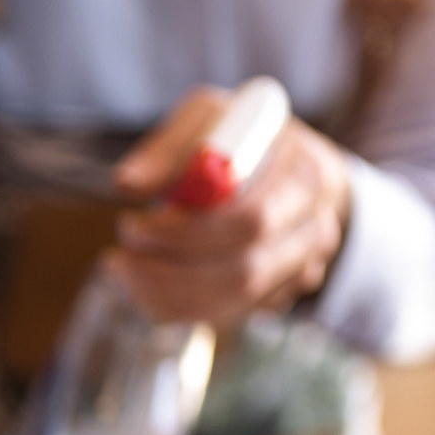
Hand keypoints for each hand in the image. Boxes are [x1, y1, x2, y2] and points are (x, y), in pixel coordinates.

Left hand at [107, 85, 352, 330]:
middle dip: (170, 273)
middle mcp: (315, 227)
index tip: (133, 226)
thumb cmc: (244, 137)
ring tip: (124, 271)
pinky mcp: (280, 293)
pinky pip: (227, 315)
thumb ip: (171, 149)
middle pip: (244, 273)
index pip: (249, 221)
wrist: (290, 167)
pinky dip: (178, 307)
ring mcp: (303, 267)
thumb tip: (127, 184)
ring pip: (233, 303)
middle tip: (120, 259)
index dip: (185, 234)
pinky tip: (146, 286)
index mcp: (304, 175)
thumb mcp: (210, 119)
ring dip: (167, 295)